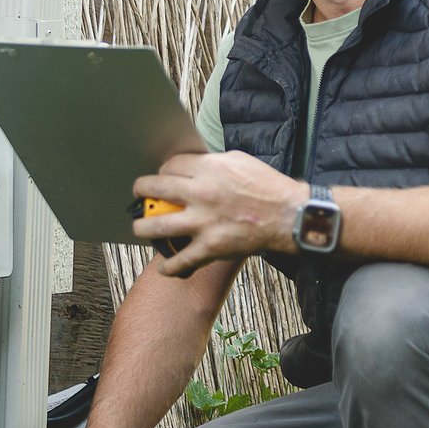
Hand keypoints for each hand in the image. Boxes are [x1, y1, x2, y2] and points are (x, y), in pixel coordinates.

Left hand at [132, 151, 308, 276]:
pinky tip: (164, 266)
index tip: (162, 176)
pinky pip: (182, 260)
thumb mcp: (239, 161)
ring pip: (157, 225)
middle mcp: (201, 194)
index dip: (163, 170)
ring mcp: (203, 222)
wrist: (289, 216)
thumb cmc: (267, 186)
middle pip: (155, 189)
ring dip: (143, 228)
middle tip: (140, 194)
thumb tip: (194, 166)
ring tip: (139, 229)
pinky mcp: (211, 247)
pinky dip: (170, 266)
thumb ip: (212, 164)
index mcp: (209, 169)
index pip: (171, 166)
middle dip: (142, 191)